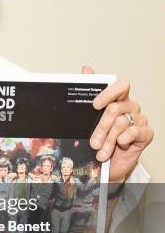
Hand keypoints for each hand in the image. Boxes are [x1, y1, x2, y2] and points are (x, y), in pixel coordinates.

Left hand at [82, 66, 153, 182]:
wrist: (109, 163)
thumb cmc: (101, 138)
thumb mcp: (90, 118)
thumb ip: (90, 92)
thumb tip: (86, 68)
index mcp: (119, 99)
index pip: (121, 85)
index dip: (109, 92)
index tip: (95, 105)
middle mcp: (131, 107)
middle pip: (115, 109)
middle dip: (101, 127)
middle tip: (93, 142)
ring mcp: (140, 120)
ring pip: (121, 123)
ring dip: (108, 140)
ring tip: (100, 152)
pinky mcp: (146, 134)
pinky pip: (135, 132)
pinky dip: (124, 139)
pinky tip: (120, 145)